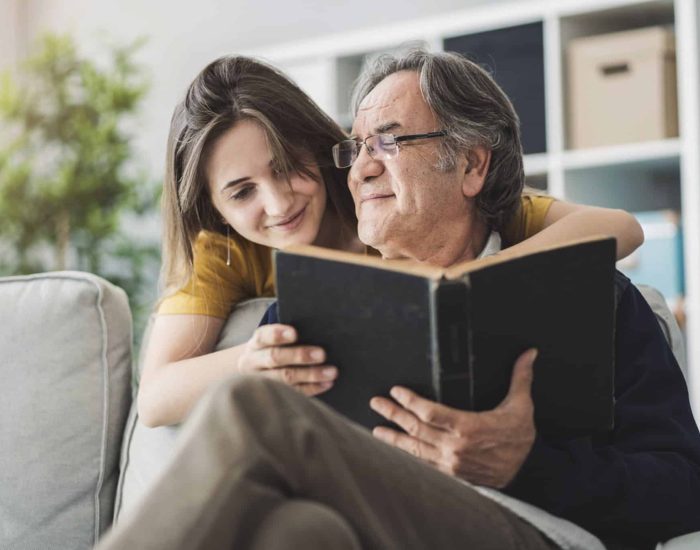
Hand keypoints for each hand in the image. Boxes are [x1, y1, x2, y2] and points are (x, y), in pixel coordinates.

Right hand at [237, 324, 337, 395]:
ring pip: (285, 378)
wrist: (249, 373)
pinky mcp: (274, 395)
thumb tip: (316, 329)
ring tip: (331, 372)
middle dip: (299, 355)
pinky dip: (312, 388)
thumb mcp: (269, 340)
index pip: (263, 337)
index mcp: (256, 344)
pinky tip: (327, 383)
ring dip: (311, 374)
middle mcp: (255, 362)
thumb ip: (286, 335)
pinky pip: (294, 392)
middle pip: (275, 358)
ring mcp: (262, 381)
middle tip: (322, 354)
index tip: (294, 333)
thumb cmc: (270, 350)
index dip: (277, 335)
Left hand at [369, 348, 537, 487]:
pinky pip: (423, 464)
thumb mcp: (522, 406)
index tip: (396, 391)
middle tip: (376, 403)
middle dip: (393, 414)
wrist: (529, 472)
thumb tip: (529, 353)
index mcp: (468, 427)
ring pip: (415, 449)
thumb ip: (520, 378)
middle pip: (416, 428)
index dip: (410, 401)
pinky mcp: (451, 473)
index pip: (430, 413)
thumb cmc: (521, 437)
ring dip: (394, 437)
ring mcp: (451, 463)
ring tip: (376, 429)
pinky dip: (408, 455)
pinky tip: (396, 449)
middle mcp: (455, 447)